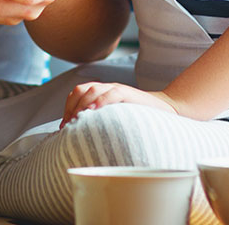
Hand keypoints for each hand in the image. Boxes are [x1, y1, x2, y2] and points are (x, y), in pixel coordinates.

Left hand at [62, 82, 179, 124]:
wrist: (164, 110)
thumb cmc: (137, 119)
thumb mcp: (114, 119)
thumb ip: (100, 122)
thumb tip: (79, 140)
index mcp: (101, 93)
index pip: (77, 93)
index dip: (68, 107)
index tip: (64, 126)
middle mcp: (107, 88)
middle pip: (81, 90)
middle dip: (71, 108)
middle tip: (68, 126)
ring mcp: (117, 89)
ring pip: (93, 89)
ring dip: (81, 105)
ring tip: (76, 120)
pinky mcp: (129, 93)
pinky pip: (112, 93)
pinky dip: (100, 101)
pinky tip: (93, 111)